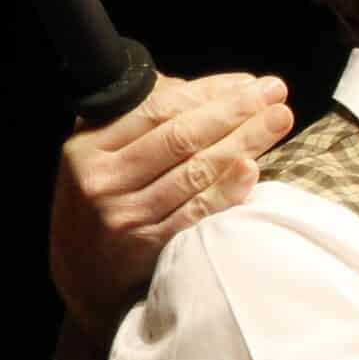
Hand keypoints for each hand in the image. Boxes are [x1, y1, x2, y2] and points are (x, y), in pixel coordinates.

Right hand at [51, 71, 292, 345]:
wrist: (80, 278)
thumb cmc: (97, 205)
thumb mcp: (95, 157)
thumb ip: (135, 120)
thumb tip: (193, 88)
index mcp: (89, 148)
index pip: (159, 109)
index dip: (208, 92)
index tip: (248, 81)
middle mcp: (104, 180)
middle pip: (183, 137)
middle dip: (235, 110)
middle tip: (276, 91)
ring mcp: (125, 215)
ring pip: (194, 171)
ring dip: (244, 142)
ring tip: (278, 120)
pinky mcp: (147, 247)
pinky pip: (195, 213)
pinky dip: (226, 190)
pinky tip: (254, 168)